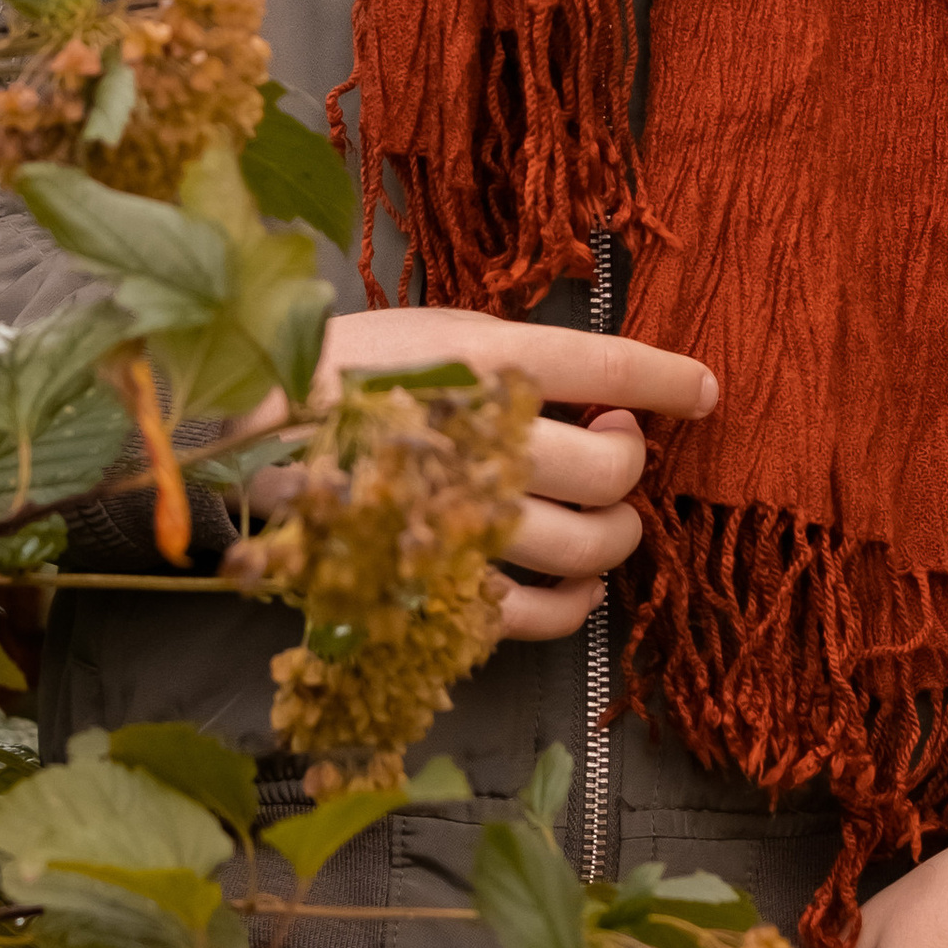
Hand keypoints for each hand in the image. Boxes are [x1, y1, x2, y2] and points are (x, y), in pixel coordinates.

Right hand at [242, 305, 717, 642]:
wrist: (243, 446)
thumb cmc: (344, 375)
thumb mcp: (429, 334)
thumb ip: (512, 360)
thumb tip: (606, 391)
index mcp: (478, 358)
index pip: (608, 365)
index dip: (669, 380)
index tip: (704, 391)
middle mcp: (476, 436)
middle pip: (609, 465)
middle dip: (632, 461)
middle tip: (619, 445)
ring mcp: (458, 519)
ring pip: (587, 544)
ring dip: (618, 533)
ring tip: (605, 512)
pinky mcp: (438, 585)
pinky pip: (538, 613)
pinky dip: (575, 602)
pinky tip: (577, 579)